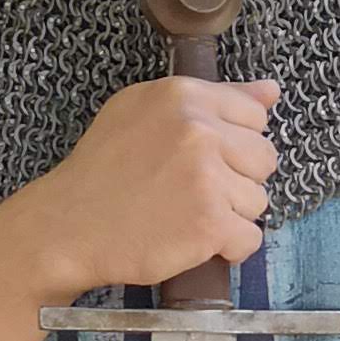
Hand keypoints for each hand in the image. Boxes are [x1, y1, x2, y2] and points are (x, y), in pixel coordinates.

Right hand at [30, 75, 279, 294]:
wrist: (68, 226)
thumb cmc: (102, 171)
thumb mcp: (142, 110)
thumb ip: (212, 97)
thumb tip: (271, 92)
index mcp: (183, 96)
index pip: (254, 116)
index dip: (233, 144)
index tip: (203, 160)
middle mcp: (198, 131)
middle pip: (263, 158)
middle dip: (236, 180)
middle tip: (192, 192)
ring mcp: (206, 178)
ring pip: (258, 200)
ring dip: (230, 215)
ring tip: (187, 216)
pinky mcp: (209, 223)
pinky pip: (250, 238)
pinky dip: (228, 248)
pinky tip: (195, 240)